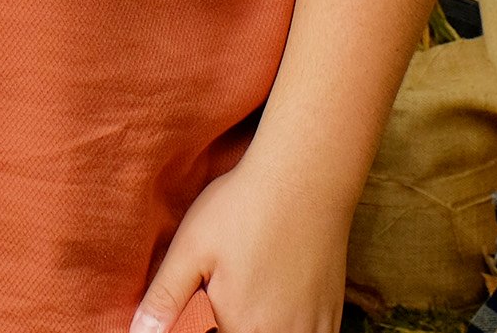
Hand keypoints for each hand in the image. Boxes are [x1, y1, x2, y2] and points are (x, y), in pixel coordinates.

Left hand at [129, 155, 347, 332]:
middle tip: (225, 286)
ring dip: (258, 325)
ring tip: (250, 286)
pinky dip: (288, 327)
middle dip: (225, 323)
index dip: (200, 324)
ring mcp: (310, 329)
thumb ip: (165, 299)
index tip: (201, 300)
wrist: (305, 179)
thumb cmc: (241, 209)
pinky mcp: (332, 316)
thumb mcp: (189, 249)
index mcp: (240, 327)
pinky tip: (278, 302)